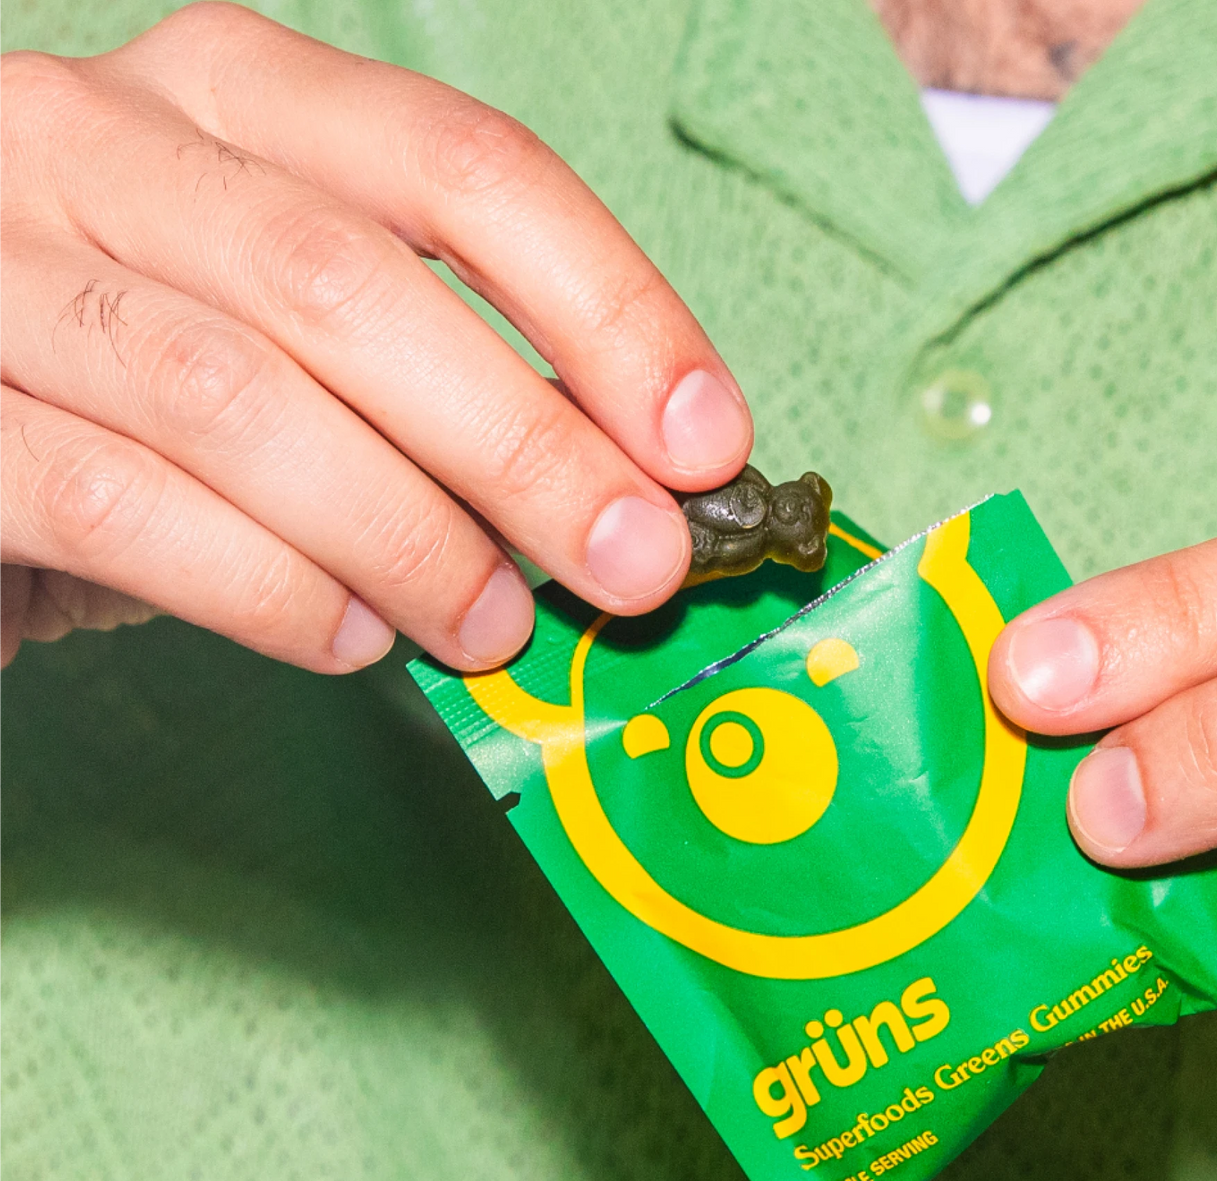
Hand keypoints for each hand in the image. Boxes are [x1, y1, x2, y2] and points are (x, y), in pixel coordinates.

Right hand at [0, 3, 751, 672]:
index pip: (463, 167)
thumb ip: (438, 381)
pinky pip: (118, 503)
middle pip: (356, 284)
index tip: (706, 440)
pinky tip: (349, 639)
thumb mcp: (301, 337)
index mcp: (234, 96)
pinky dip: (262, 585)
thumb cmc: (150, 386)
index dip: (609, 307)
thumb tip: (626, 490)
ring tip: (493, 628)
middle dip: (526, 445)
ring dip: (405, 534)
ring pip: (238, 396)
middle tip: (631, 567)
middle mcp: (101, 141)